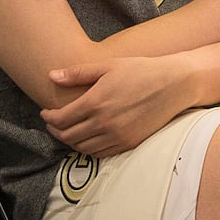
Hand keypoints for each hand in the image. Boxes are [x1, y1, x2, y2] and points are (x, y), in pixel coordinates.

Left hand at [41, 59, 185, 158]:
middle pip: (68, 136)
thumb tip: (51, 76)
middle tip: (53, 123)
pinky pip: (100, 153)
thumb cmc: (141, 70)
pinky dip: (88, 149)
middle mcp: (104, 123)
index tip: (46, 113)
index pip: (61, 119)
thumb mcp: (108, 65)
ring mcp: (117, 136)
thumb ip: (78, 73)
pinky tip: (87, 139)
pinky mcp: (129, 143)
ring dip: (70, 141)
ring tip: (67, 131)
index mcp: (95, 102)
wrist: (174, 84)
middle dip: (55, 130)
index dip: (49, 118)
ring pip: (82, 148)